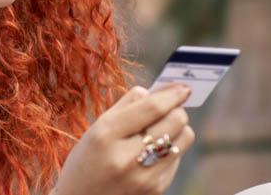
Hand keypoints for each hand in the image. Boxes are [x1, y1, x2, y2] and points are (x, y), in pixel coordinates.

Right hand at [53, 84, 194, 194]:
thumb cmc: (86, 161)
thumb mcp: (95, 130)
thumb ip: (124, 106)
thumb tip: (153, 91)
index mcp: (106, 135)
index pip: (152, 108)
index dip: (172, 94)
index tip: (184, 87)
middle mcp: (127, 157)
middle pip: (175, 121)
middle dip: (177, 109)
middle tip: (169, 107)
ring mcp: (144, 177)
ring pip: (183, 139)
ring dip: (177, 129)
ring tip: (160, 130)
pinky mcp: (156, 190)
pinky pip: (177, 158)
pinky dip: (169, 150)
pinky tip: (151, 153)